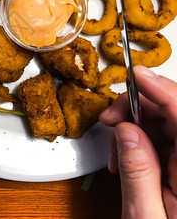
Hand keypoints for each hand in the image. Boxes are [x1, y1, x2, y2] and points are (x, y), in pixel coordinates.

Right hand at [100, 65, 176, 218]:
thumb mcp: (146, 216)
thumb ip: (138, 173)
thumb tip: (127, 131)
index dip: (161, 90)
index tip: (137, 76)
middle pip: (171, 113)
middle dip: (136, 109)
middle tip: (110, 119)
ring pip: (162, 124)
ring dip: (132, 128)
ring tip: (116, 154)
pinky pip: (158, 139)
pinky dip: (135, 141)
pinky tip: (124, 158)